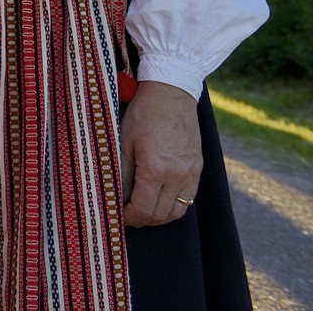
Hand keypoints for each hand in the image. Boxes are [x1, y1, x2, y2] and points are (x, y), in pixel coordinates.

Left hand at [119, 80, 201, 226]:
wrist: (172, 92)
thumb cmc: (143, 113)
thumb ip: (120, 173)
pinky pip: (189, 198)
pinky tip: (158, 199)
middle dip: (141, 220)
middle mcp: (178, 175)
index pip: (143, 209)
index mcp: (156, 169)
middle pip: (160, 215)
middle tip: (125, 216)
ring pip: (177, 211)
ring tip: (141, 211)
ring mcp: (191, 173)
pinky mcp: (198, 168)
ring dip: (158, 217)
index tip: (115, 216)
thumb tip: (114, 197)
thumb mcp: (123, 141)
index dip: (127, 218)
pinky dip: (173, 205)